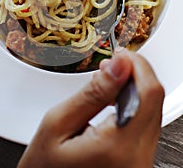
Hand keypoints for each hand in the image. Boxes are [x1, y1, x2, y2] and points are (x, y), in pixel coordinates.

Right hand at [17, 52, 163, 167]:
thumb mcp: (57, 124)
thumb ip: (92, 93)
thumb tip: (118, 64)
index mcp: (118, 147)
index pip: (148, 92)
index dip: (137, 65)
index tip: (120, 54)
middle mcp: (138, 158)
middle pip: (154, 100)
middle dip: (135, 74)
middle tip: (112, 64)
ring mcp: (141, 163)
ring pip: (153, 111)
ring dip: (135, 88)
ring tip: (110, 80)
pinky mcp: (139, 163)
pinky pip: (147, 125)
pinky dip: (134, 105)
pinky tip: (115, 99)